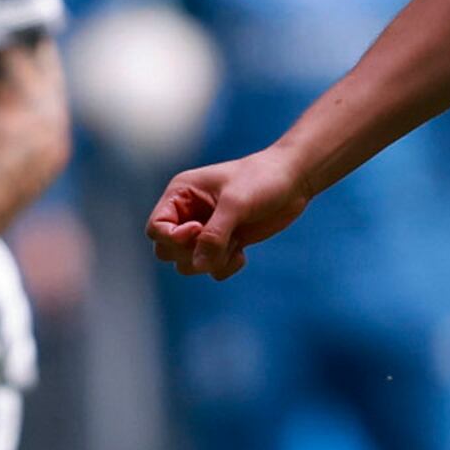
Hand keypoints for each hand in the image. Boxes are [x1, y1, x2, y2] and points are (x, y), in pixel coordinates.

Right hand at [147, 149, 310, 279]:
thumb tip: (197, 265)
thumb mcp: (236, 203)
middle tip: (220, 241)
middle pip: (167, 251)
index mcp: (181, 194)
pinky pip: (211, 268)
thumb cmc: (263, 180)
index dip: (173, 237)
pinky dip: (225, 266)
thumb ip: (214, 235)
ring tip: (234, 245)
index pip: (156, 228)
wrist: (294, 181)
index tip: (199, 228)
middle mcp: (188, 213)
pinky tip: (242, 251)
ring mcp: (205, 230)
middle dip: (191, 254)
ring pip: (188, 264)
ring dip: (211, 262)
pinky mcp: (224, 243)